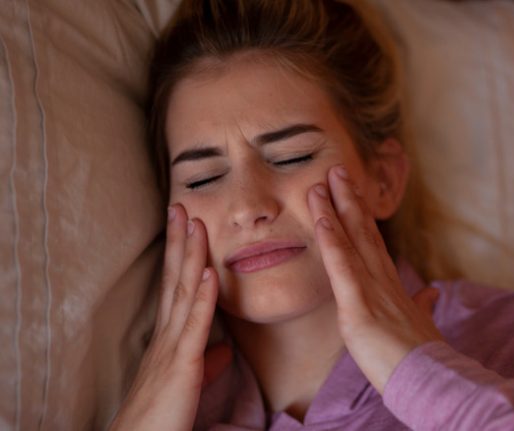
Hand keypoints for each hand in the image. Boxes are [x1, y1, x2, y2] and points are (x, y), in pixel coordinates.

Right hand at [109, 205, 225, 430]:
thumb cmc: (162, 417)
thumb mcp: (188, 381)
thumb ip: (206, 360)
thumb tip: (225, 349)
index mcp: (170, 338)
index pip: (176, 286)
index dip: (181, 255)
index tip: (186, 224)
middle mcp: (167, 336)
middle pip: (175, 279)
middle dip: (179, 242)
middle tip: (182, 205)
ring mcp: (172, 348)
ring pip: (184, 293)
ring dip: (191, 256)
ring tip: (196, 222)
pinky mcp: (181, 366)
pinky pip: (194, 326)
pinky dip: (203, 297)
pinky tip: (211, 272)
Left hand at [307, 165, 442, 392]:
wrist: (430, 380)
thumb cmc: (421, 357)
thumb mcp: (421, 325)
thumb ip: (423, 305)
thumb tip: (431, 293)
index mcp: (392, 286)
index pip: (373, 243)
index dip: (361, 216)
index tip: (352, 191)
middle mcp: (383, 280)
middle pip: (363, 232)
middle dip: (349, 199)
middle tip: (335, 169)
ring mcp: (372, 291)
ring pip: (351, 242)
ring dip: (335, 209)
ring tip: (321, 181)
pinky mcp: (360, 308)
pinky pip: (342, 268)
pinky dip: (332, 242)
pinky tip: (322, 219)